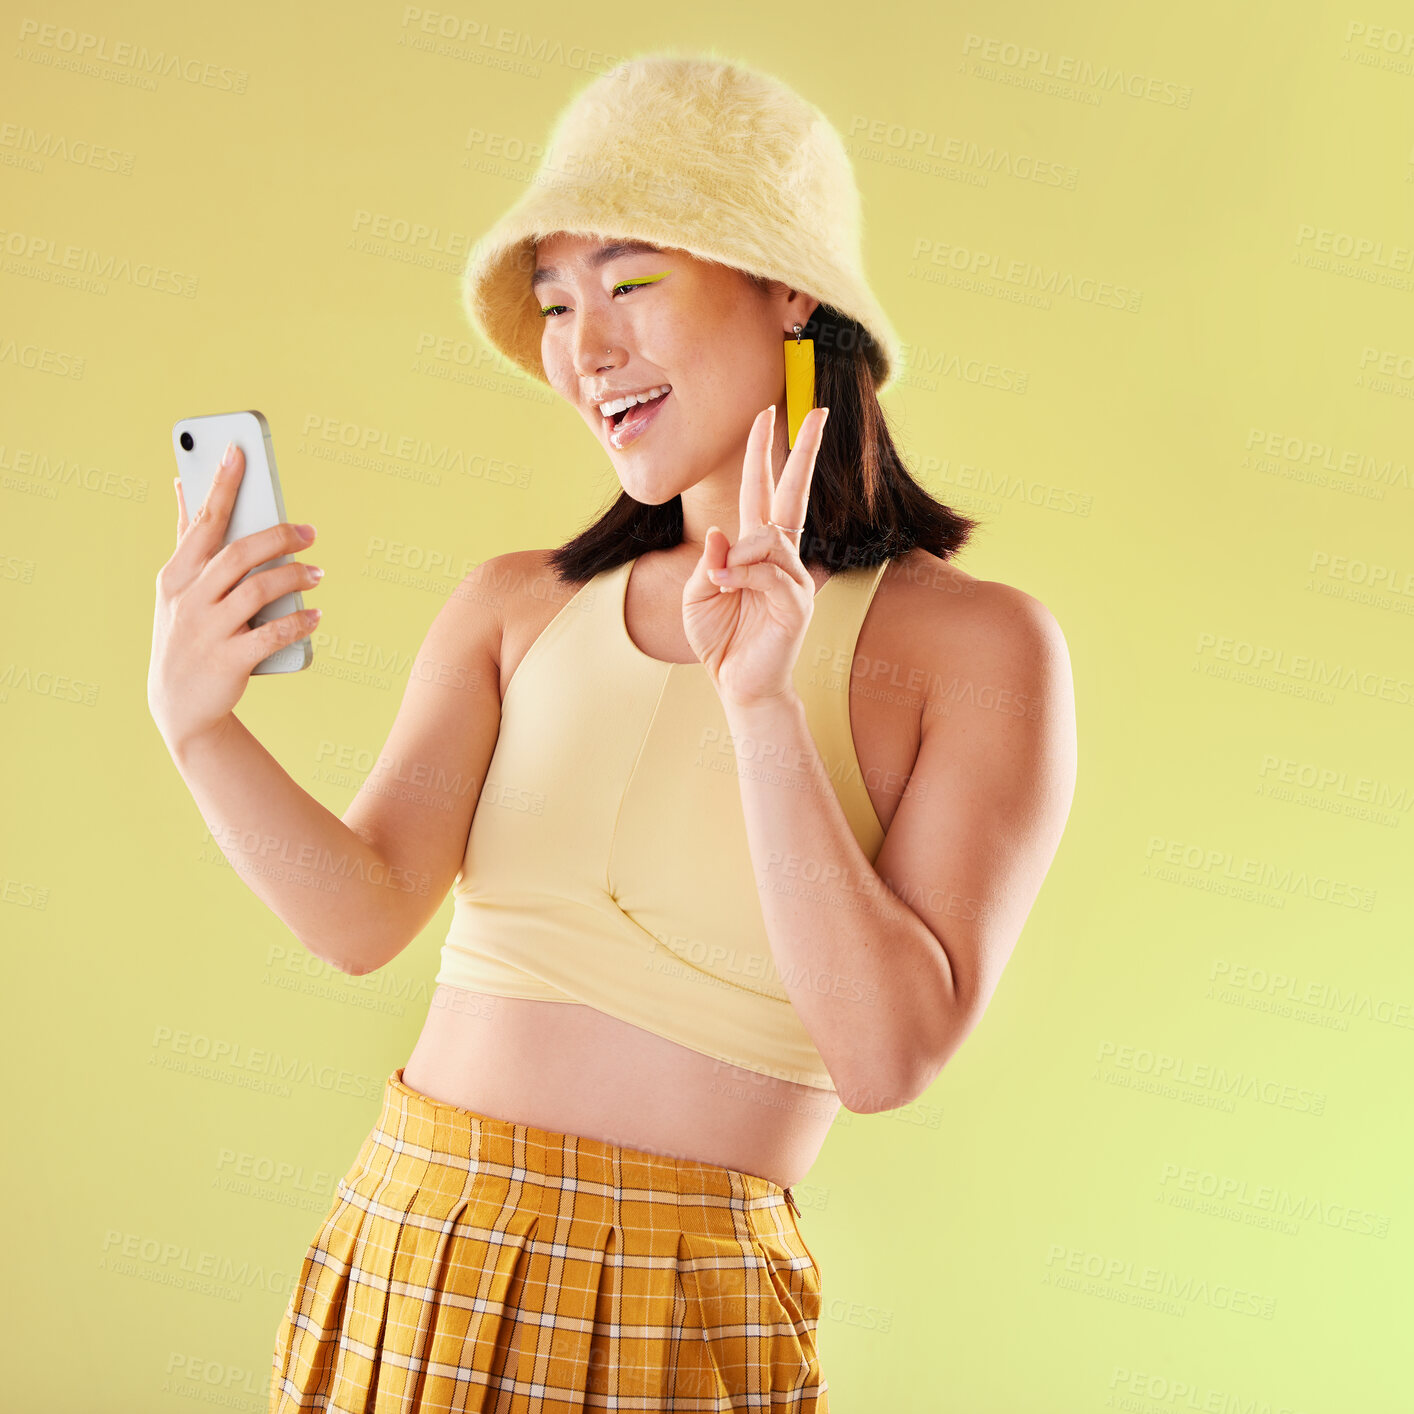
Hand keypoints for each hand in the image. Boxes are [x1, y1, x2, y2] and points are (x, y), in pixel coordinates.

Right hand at [147, 441, 322, 751]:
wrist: (179, 705)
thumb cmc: (185, 633)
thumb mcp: (175, 587)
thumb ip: (186, 538)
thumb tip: (183, 482)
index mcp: (176, 574)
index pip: (203, 521)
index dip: (222, 485)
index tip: (239, 451)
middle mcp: (188, 599)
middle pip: (238, 554)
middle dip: (278, 536)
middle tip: (311, 532)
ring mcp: (207, 631)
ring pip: (258, 591)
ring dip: (294, 578)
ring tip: (318, 572)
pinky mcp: (228, 661)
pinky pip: (272, 635)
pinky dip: (299, 622)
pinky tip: (316, 614)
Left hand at [683, 403, 828, 708]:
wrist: (737, 684)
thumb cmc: (720, 638)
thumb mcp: (699, 592)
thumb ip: (710, 560)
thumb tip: (723, 534)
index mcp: (756, 550)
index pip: (763, 491)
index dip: (763, 453)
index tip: (768, 414)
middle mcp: (781, 557)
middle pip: (794, 494)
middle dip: (804, 451)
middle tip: (817, 409)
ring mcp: (793, 578)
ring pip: (768, 538)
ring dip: (738, 557)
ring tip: (721, 584)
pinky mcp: (797, 602)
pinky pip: (768, 571)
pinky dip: (741, 576)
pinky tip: (727, 589)